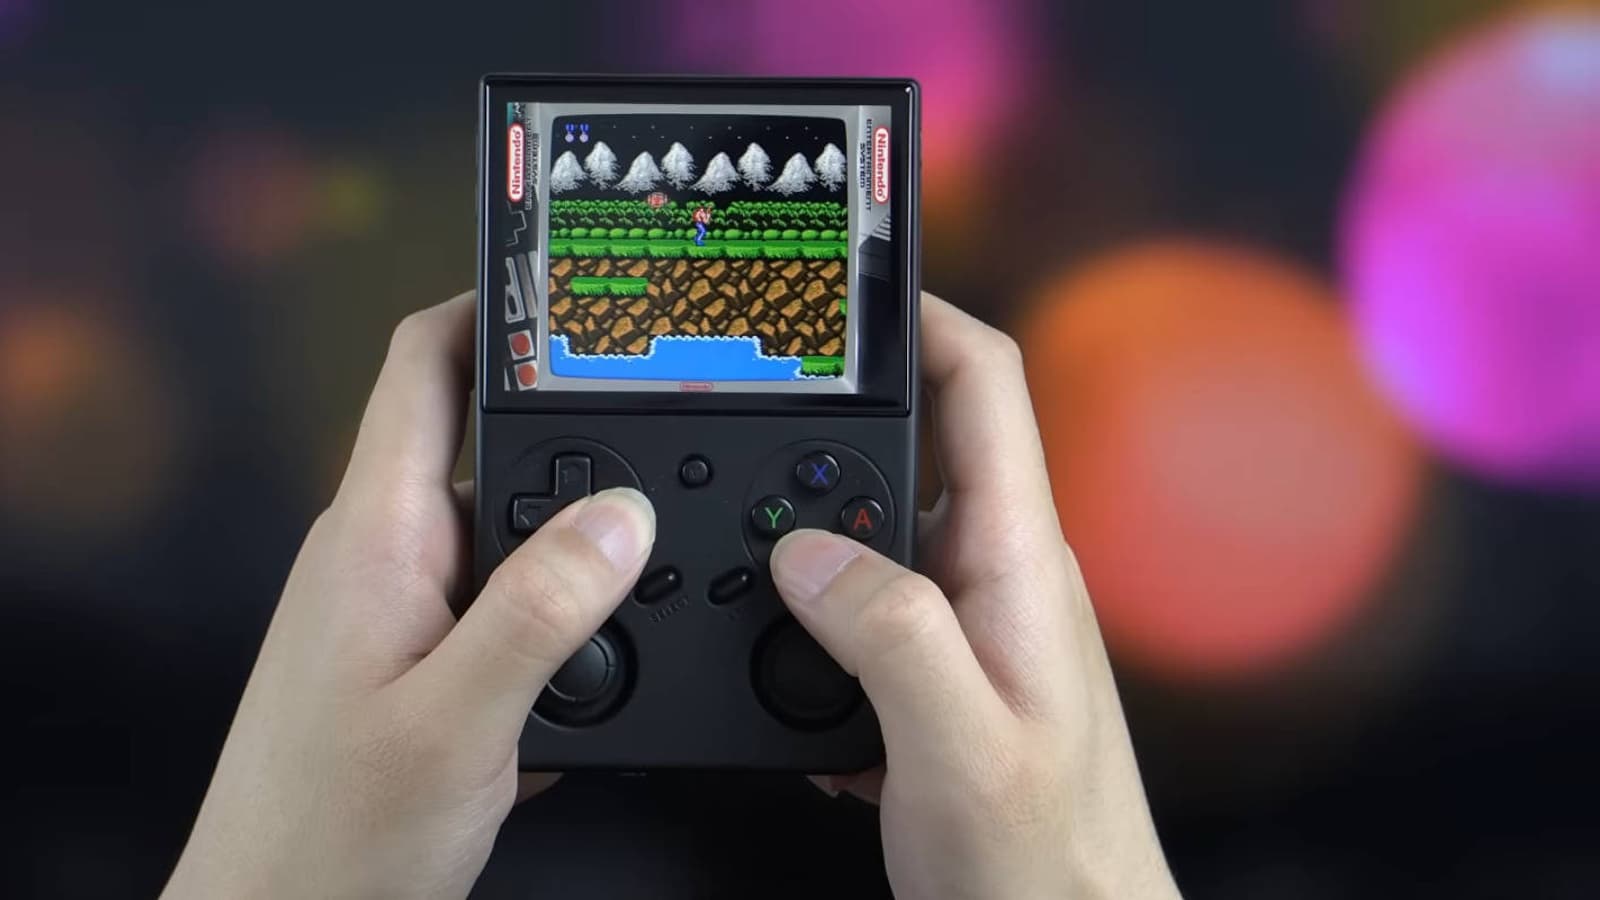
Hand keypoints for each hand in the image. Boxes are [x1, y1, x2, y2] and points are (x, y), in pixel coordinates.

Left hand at [161, 292, 655, 899]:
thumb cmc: (331, 839)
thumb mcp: (458, 723)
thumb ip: (541, 612)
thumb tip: (622, 517)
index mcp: (377, 536)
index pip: (422, 369)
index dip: (488, 305)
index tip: (565, 280)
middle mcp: (384, 555)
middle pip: (493, 454)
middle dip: (577, 467)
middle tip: (661, 489)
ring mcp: (399, 609)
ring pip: (512, 543)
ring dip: (572, 577)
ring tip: (614, 641)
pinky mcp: (418, 661)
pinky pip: (504, 612)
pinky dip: (554, 643)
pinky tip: (571, 707)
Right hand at [770, 293, 1180, 899]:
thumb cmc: (1046, 865)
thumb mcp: (958, 747)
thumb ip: (888, 633)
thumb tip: (807, 551)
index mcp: (1020, 564)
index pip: (985, 389)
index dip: (923, 317)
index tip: (851, 285)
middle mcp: (999, 577)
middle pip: (918, 445)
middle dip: (834, 427)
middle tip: (752, 426)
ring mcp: (972, 624)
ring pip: (879, 531)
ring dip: (813, 534)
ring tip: (748, 559)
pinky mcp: (941, 674)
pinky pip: (866, 608)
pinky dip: (813, 620)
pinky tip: (785, 674)